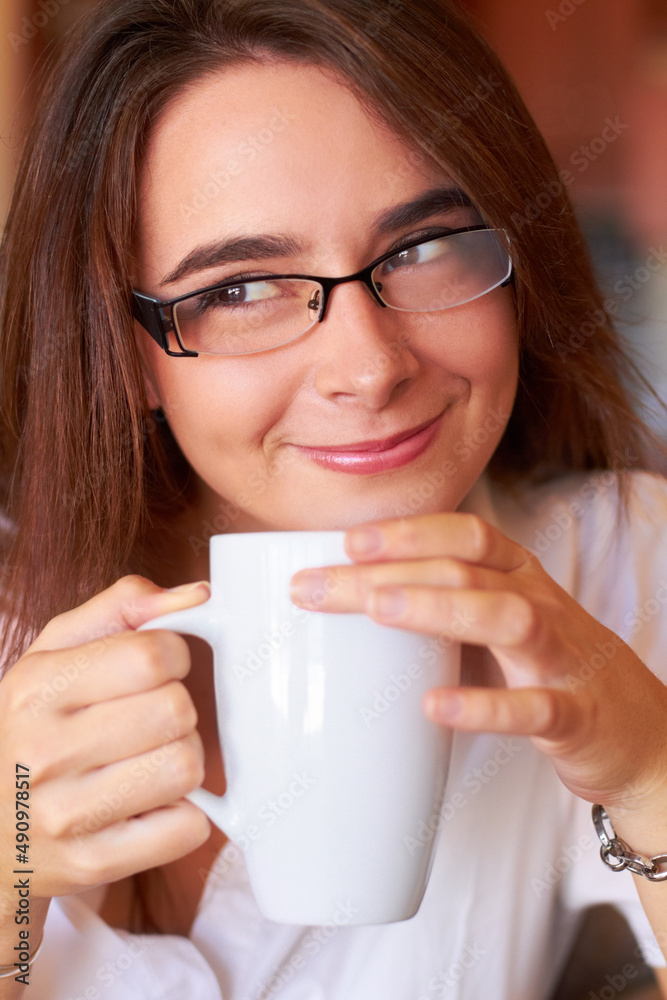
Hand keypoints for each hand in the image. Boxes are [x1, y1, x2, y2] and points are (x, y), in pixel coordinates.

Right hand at [0, 576, 211, 904]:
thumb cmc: (33, 726)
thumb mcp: (56, 653)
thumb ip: (122, 608)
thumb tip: (196, 595)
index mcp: (37, 689)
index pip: (152, 655)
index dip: (174, 655)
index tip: (159, 667)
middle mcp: (45, 753)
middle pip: (176, 711)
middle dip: (177, 709)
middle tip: (150, 719)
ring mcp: (67, 816)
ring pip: (186, 767)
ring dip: (181, 760)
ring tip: (148, 760)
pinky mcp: (93, 862)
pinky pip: (186, 827)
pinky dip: (182, 814)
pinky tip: (149, 804)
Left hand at [289, 512, 666, 813]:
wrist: (641, 734)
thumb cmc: (554, 669)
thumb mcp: (504, 622)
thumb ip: (448, 604)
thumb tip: (356, 596)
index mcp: (520, 578)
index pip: (465, 535)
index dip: (408, 532)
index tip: (347, 541)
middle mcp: (541, 605)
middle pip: (463, 571)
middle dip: (387, 572)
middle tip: (318, 585)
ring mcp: (561, 658)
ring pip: (504, 617)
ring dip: (437, 609)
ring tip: (377, 610)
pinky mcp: (576, 716)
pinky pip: (534, 708)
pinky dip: (485, 705)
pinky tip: (436, 705)